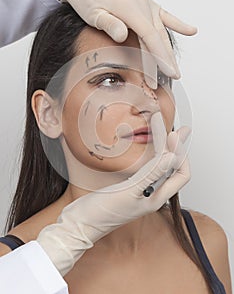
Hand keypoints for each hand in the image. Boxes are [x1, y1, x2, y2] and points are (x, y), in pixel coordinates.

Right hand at [37, 112, 190, 275]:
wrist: (80, 224)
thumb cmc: (102, 213)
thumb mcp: (128, 192)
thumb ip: (151, 175)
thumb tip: (172, 157)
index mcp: (156, 198)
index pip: (181, 174)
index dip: (180, 153)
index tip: (173, 135)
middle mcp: (152, 194)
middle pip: (171, 168)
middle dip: (174, 147)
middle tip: (179, 129)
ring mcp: (140, 190)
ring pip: (158, 166)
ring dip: (163, 149)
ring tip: (167, 133)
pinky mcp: (129, 187)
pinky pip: (145, 168)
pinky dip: (149, 155)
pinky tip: (148, 148)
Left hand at [46, 0, 196, 86]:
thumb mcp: (91, 12)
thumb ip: (109, 24)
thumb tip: (124, 36)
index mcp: (129, 7)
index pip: (150, 37)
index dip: (159, 57)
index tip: (168, 72)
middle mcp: (141, 3)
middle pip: (158, 35)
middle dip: (166, 58)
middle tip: (175, 76)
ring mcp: (144, 1)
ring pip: (161, 29)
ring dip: (168, 48)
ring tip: (175, 66)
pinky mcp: (143, 1)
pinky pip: (163, 14)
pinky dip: (177, 24)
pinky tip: (190, 31)